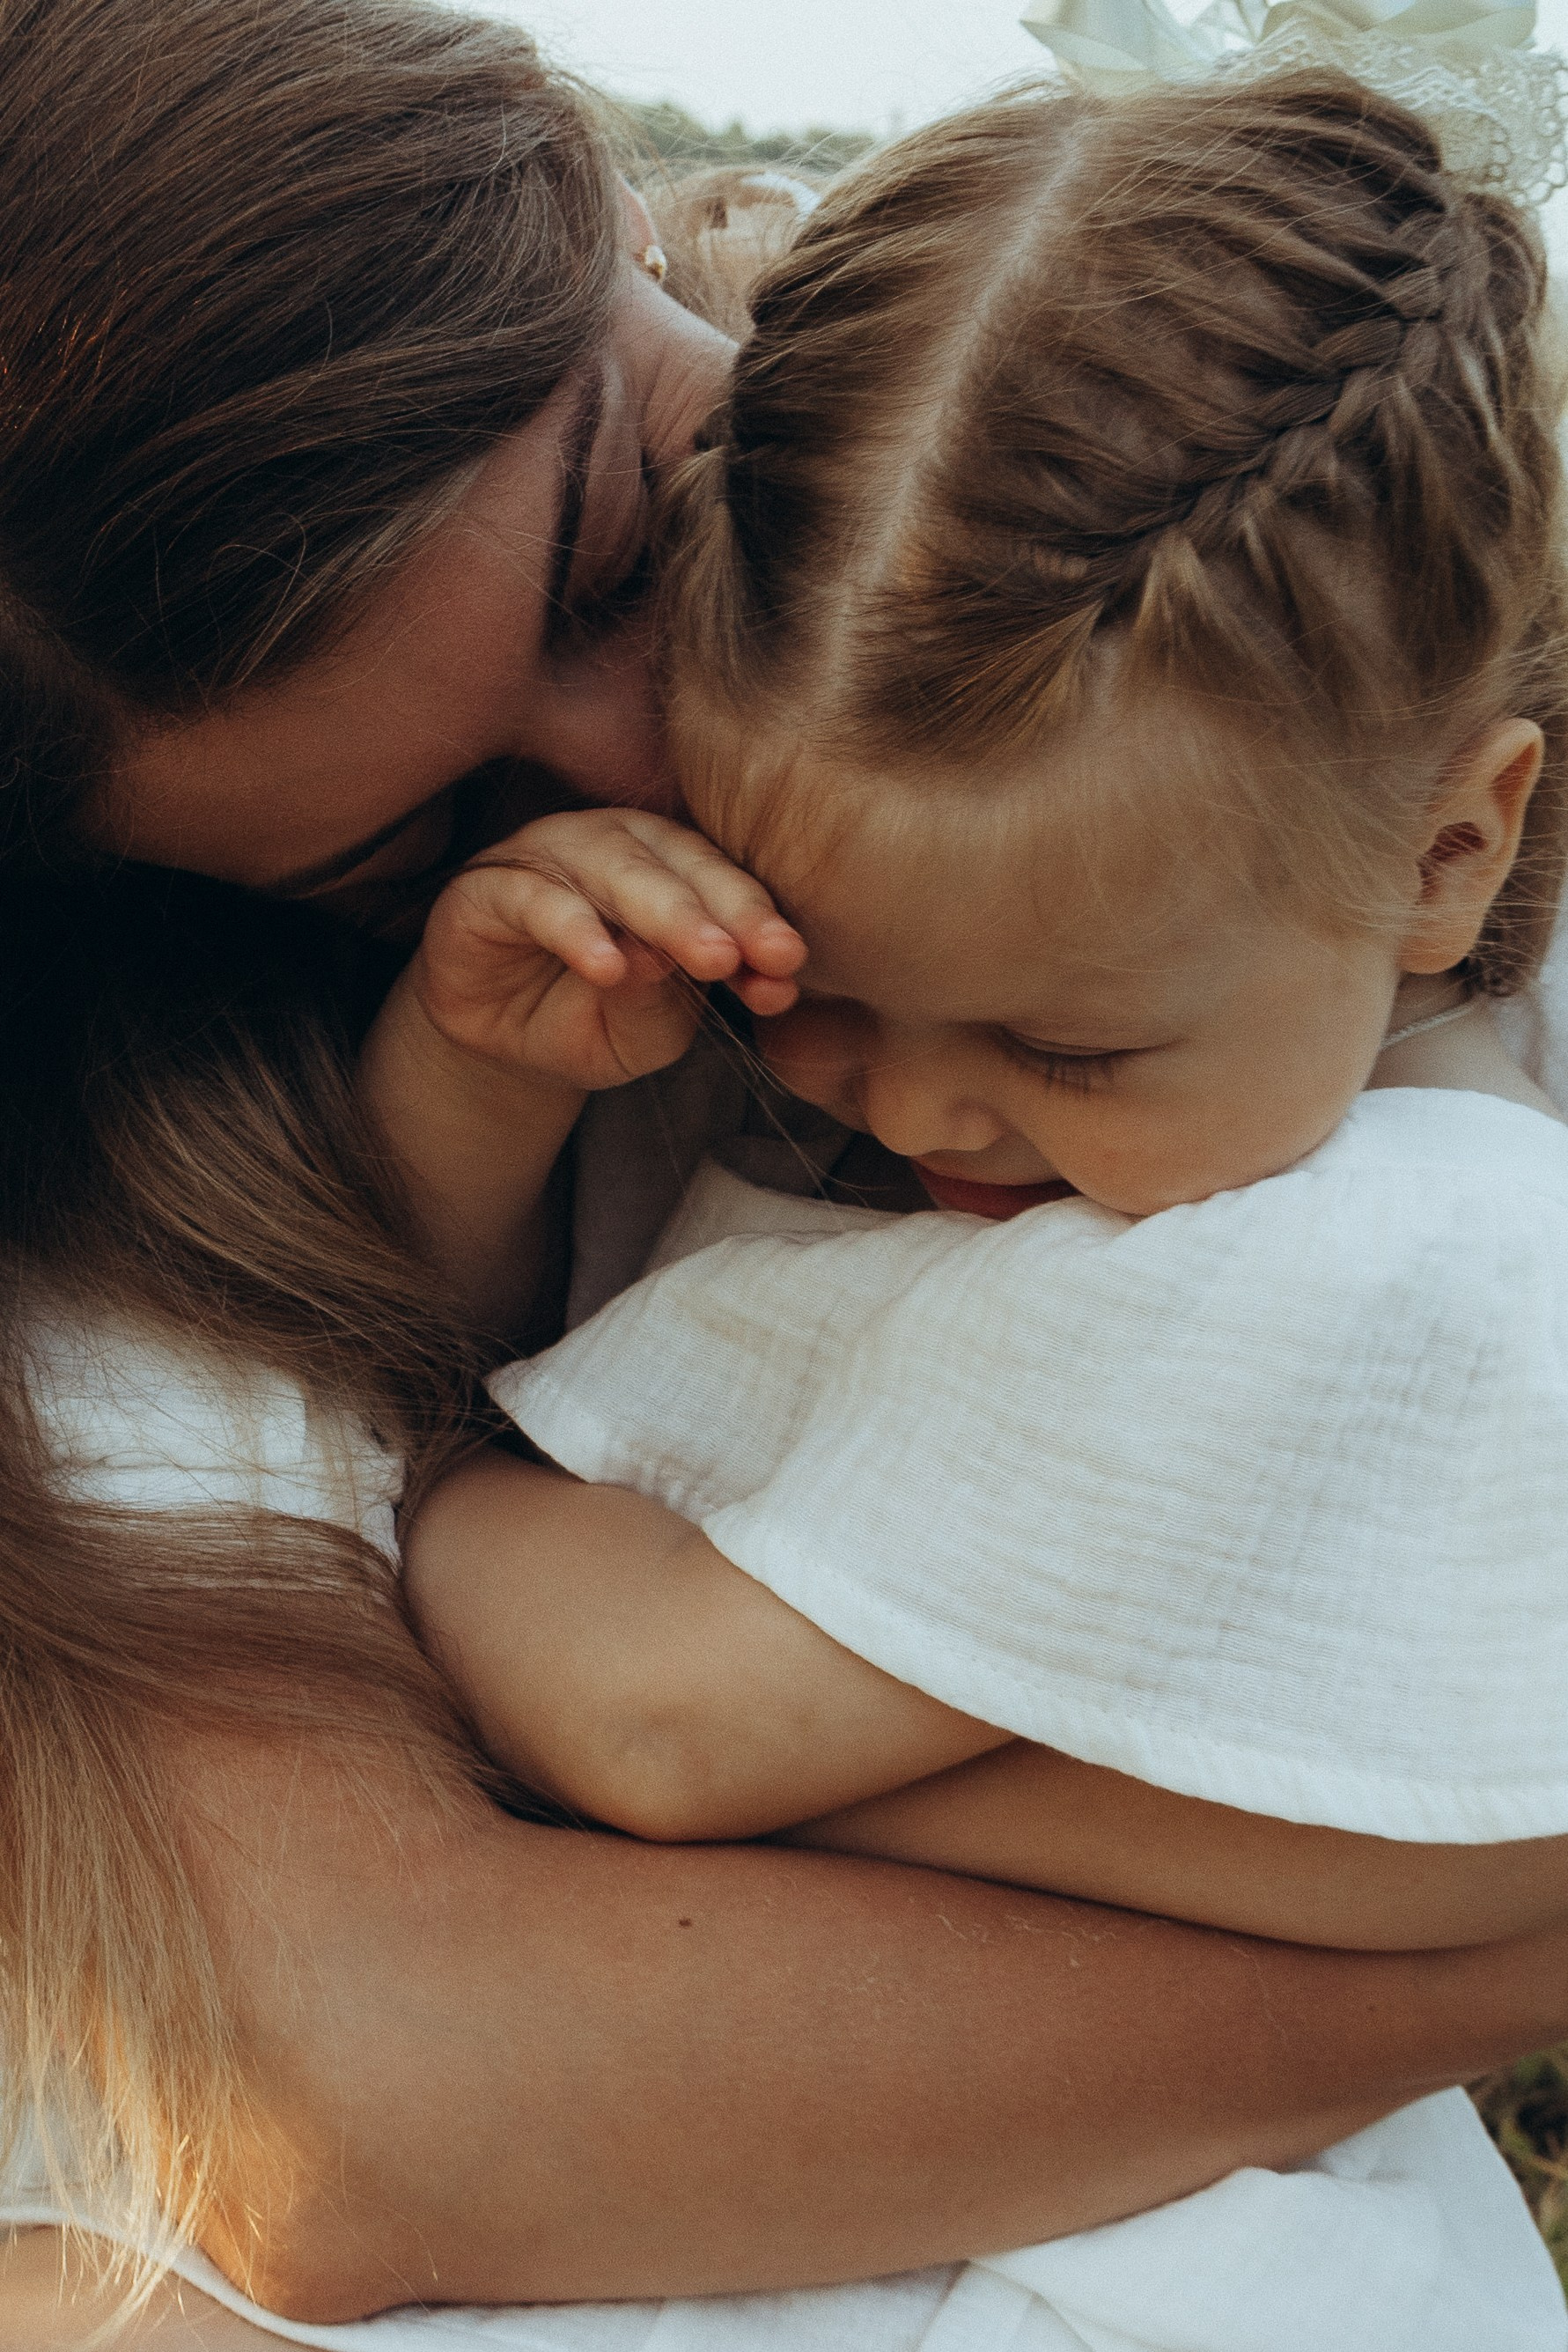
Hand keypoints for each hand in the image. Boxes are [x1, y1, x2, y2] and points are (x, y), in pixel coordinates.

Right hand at [410, 809, 805, 1092]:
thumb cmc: (586, 1021)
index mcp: (673, 869)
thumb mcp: (644, 1031)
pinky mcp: (488, 886)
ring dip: (664, 912)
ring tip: (704, 957)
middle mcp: (617, 848)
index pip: (723, 885)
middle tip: (753, 953)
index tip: (788, 964)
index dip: (756, 922)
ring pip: (615, 869)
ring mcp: (552, 858)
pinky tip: (607, 966)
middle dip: (722, 910)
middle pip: (679, 864)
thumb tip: (702, 962)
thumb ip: (674, 1000)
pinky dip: (575, 929)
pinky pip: (537, 898)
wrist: (499, 1045)